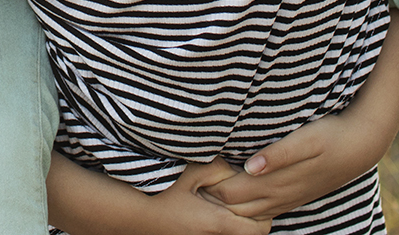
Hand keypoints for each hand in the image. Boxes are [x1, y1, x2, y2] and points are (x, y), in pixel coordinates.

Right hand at [139, 159, 273, 234]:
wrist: (134, 212)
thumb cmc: (162, 190)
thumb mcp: (191, 172)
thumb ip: (220, 170)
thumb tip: (242, 171)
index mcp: (217, 222)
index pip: (259, 229)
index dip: (264, 214)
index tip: (258, 196)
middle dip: (256, 217)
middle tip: (251, 197)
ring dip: (240, 222)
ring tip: (235, 202)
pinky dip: (226, 224)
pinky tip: (219, 208)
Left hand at [199, 115, 386, 218]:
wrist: (362, 145)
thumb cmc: (332, 135)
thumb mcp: (306, 139)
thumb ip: (277, 154)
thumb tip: (249, 166)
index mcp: (276, 182)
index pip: (230, 194)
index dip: (208, 188)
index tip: (189, 174)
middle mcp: (279, 196)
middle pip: (234, 208)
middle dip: (211, 200)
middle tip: (187, 185)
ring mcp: (286, 199)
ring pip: (248, 214)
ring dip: (226, 206)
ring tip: (204, 191)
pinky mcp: (293, 196)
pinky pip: (263, 212)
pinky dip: (244, 208)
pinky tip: (234, 199)